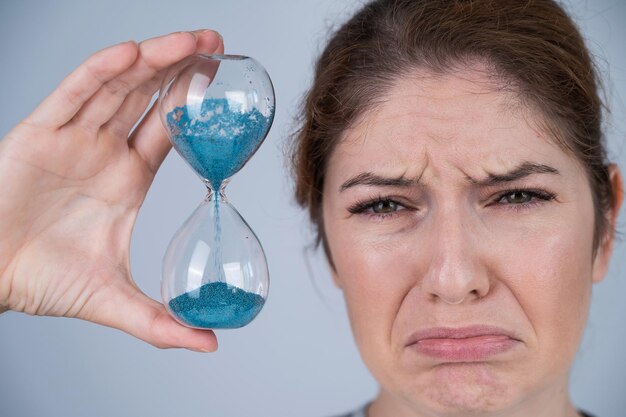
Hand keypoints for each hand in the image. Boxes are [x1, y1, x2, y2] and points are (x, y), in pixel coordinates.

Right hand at [0, 30, 222, 351]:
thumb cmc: (42, 281)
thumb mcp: (114, 300)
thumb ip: (161, 323)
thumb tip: (210, 345)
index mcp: (126, 178)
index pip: (168, 129)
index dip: (194, 104)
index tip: (224, 82)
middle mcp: (103, 151)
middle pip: (149, 97)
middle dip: (182, 69)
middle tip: (218, 46)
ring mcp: (73, 137)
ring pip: (117, 87)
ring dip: (153, 60)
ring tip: (191, 41)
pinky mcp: (38, 133)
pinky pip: (72, 94)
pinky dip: (100, 72)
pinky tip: (130, 53)